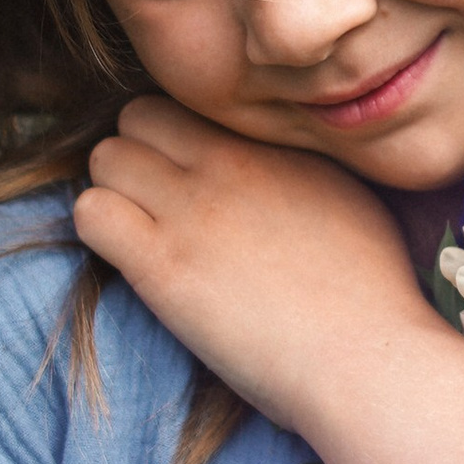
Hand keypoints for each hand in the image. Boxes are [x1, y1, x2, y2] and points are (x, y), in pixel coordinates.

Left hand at [72, 96, 436, 437]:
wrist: (366, 357)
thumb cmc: (372, 297)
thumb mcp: (350, 200)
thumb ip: (302, 170)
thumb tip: (278, 172)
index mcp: (272, 146)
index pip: (191, 105)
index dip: (180, 143)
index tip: (190, 180)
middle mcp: (227, 164)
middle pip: (138, 117)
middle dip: (138, 156)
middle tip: (155, 206)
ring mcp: (191, 210)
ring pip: (105, 158)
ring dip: (114, 192)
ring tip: (141, 235)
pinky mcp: (161, 264)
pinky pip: (91, 213)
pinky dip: (99, 231)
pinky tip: (133, 262)